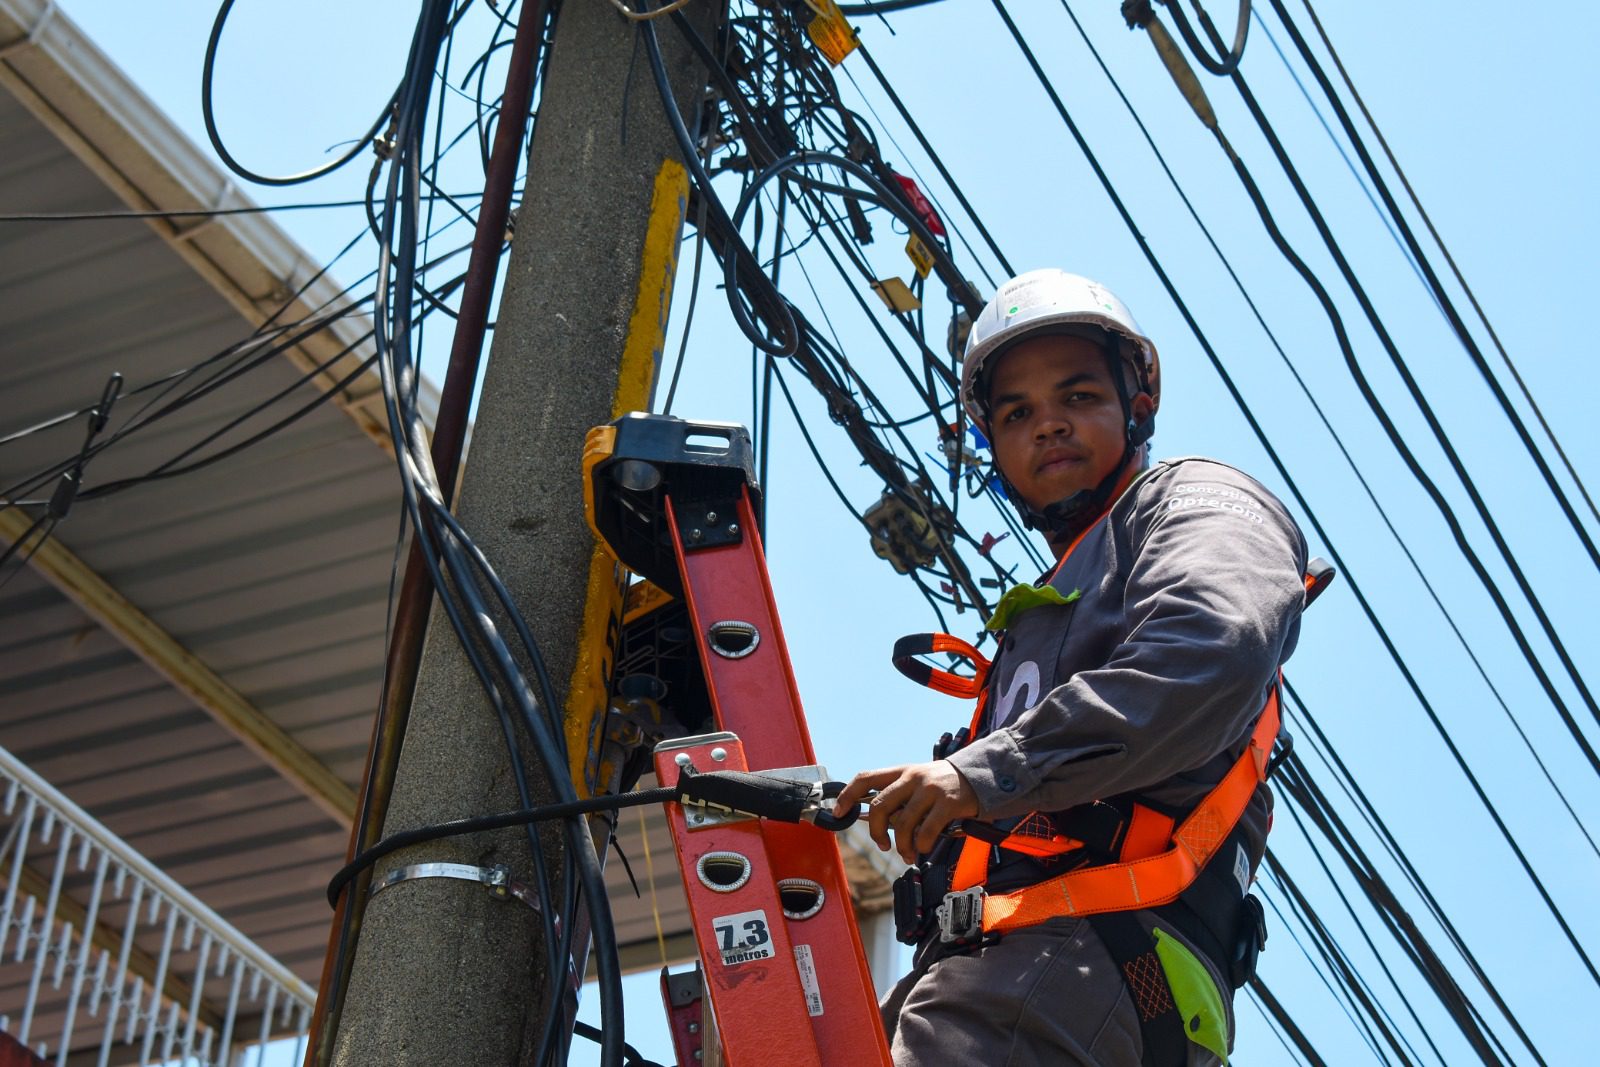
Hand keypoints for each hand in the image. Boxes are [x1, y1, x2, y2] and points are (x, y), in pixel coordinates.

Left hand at [832, 761, 977, 863]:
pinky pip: (926, 831)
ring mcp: (930, 789)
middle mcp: (912, 777)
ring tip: (908, 854)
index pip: (865, 778)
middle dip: (875, 831)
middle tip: (882, 845)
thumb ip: (896, 798)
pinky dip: (921, 846)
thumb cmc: (942, 785)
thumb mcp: (916, 782)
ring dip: (901, 846)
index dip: (847, 795)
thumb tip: (872, 822)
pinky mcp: (948, 802)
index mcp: (900, 771)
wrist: (979, 776)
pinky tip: (924, 849)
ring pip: (902, 824)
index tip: (838, 813)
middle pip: (878, 806)